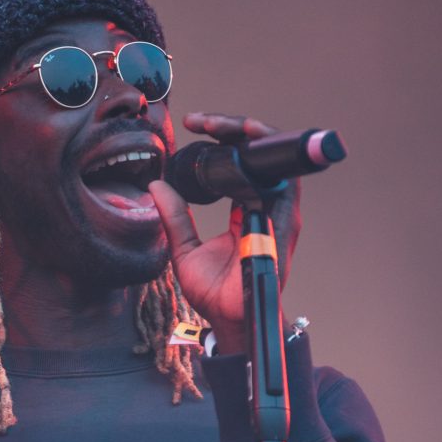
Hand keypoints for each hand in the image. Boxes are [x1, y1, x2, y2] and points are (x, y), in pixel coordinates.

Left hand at [149, 112, 301, 354]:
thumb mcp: (183, 250)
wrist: (229, 319)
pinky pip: (285, 180)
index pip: (240, 163)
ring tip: (222, 124)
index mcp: (245, 210)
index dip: (221, 139)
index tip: (194, 127)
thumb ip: (174, 217)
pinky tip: (248, 140)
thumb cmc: (213, 292)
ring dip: (251, 135)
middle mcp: (265, 207)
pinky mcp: (285, 223)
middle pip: (258, 154)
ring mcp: (278, 214)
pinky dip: (271, 156)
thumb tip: (156, 187)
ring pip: (274, 159)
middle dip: (233, 128)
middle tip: (202, 121)